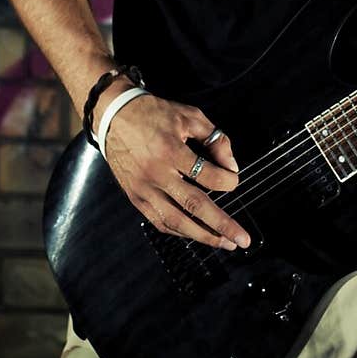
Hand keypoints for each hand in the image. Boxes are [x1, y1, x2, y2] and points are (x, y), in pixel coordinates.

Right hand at [93, 91, 250, 249]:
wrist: (114, 116)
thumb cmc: (154, 114)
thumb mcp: (190, 116)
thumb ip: (215, 139)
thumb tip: (232, 167)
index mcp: (171, 151)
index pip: (208, 176)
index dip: (228, 181)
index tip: (235, 180)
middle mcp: (156, 174)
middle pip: (194, 205)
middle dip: (221, 225)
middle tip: (242, 239)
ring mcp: (143, 189)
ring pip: (176, 221)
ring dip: (202, 236)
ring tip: (224, 243)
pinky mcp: (135, 198)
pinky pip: (159, 221)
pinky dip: (180, 231)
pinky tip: (196, 234)